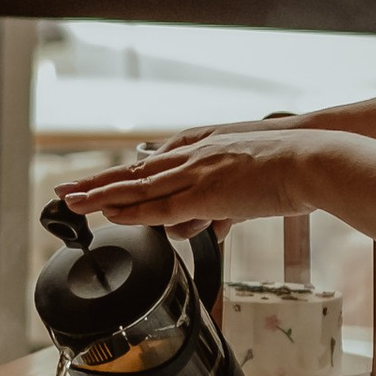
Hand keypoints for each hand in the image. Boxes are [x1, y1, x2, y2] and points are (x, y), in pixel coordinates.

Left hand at [57, 129, 317, 236]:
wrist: (309, 158)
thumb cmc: (287, 170)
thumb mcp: (247, 186)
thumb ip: (223, 206)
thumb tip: (212, 225)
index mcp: (202, 151)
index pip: (151, 165)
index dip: (121, 176)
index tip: (98, 182)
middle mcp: (192, 157)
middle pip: (134, 173)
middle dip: (98, 183)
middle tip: (65, 191)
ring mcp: (196, 173)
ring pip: (138, 187)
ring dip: (102, 195)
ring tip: (72, 203)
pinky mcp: (206, 192)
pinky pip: (159, 204)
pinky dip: (132, 211)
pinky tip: (110, 215)